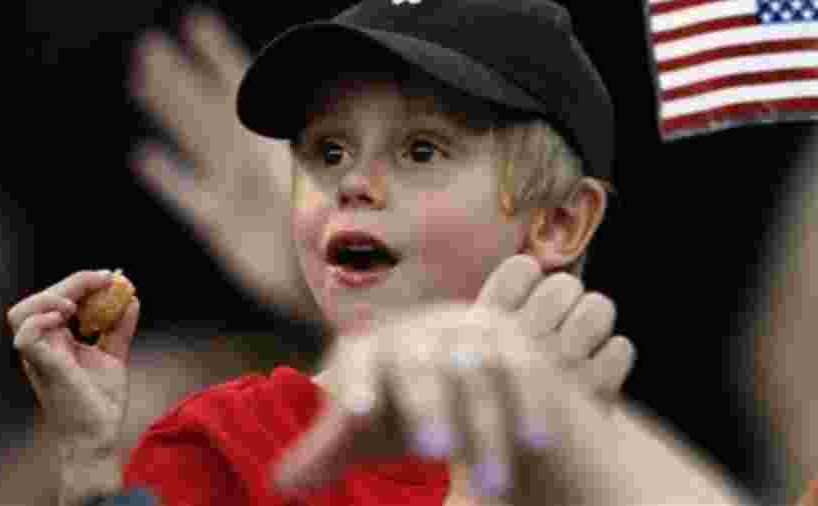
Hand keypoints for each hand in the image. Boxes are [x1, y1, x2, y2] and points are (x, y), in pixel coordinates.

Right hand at [8, 270, 139, 451]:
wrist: (98, 435)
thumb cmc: (101, 402)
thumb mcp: (113, 355)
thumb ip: (119, 328)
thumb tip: (132, 299)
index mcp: (55, 341)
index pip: (55, 300)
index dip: (80, 282)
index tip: (110, 276)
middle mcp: (43, 346)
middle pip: (39, 300)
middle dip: (73, 282)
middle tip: (105, 279)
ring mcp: (40, 357)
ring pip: (22, 313)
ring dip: (51, 298)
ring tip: (80, 303)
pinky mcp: (46, 367)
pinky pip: (28, 337)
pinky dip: (44, 320)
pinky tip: (68, 318)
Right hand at [127, 10, 315, 320]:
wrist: (330, 281)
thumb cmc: (334, 227)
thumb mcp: (324, 175)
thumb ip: (308, 142)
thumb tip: (312, 103)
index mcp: (270, 142)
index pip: (239, 87)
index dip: (218, 55)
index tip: (197, 22)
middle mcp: (248, 161)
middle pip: (205, 109)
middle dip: (180, 77)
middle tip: (151, 46)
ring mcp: (232, 191)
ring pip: (192, 141)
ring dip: (168, 112)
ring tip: (142, 79)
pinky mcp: (222, 225)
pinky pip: (189, 195)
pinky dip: (167, 179)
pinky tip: (146, 157)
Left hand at [275, 262, 582, 499]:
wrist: (474, 379)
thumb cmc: (406, 411)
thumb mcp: (371, 433)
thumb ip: (331, 449)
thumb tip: (280, 483)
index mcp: (377, 345)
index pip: (360, 354)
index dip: (356, 380)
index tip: (356, 413)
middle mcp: (423, 329)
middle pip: (419, 363)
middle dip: (428, 406)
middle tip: (434, 453)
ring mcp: (472, 330)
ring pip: (477, 375)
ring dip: (486, 430)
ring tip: (491, 487)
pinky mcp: (517, 344)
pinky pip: (526, 373)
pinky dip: (532, 408)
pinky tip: (537, 445)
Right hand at [474, 255, 634, 404]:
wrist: (506, 472)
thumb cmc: (489, 406)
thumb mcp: (477, 356)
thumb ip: (502, 310)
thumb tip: (533, 267)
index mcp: (489, 324)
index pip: (523, 268)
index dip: (530, 275)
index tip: (528, 291)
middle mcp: (525, 338)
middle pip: (564, 283)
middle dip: (566, 296)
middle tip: (560, 320)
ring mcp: (561, 362)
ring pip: (598, 307)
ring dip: (594, 320)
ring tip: (581, 342)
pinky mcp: (595, 390)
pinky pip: (621, 349)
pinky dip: (614, 360)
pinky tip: (596, 375)